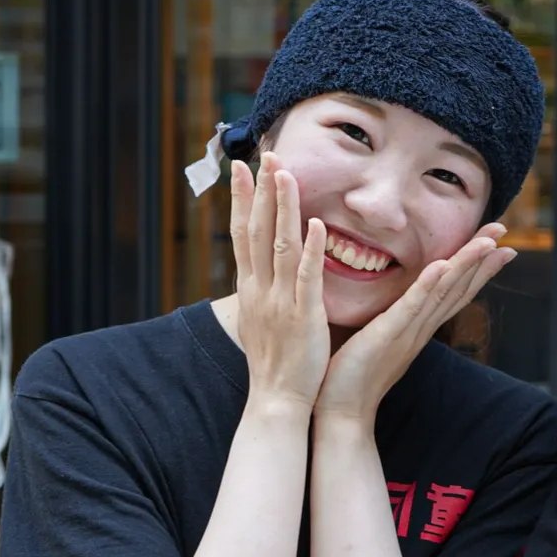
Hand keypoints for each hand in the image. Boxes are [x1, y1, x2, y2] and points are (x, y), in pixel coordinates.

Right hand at [231, 153, 330, 408]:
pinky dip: (310, 249)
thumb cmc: (274, 364)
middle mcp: (260, 290)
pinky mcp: (303, 315)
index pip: (242, 235)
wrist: (276, 402)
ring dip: (283, 207)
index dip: (242, 200)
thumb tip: (260, 272)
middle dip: (259, 191)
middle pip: (256, 231)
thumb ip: (263, 292)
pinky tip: (315, 224)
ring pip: (280, 245)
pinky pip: (307, 277)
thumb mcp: (261, 321)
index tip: (241, 169)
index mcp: (251, 290)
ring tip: (285, 173)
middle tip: (262, 154)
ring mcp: (280, 301)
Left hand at [313, 223, 514, 422]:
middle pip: (459, 287)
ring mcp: (408, 331)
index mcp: (419, 326)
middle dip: (482, 257)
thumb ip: (392, 318)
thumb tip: (392, 300)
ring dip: (467, 265)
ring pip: (444, 292)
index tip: (499, 244)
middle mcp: (422, 328)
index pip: (455, 291)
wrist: (342, 412)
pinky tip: (443, 265)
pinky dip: (429, 286)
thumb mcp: (379, 338)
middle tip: (503, 229)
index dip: (478, 267)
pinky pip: (412, 307)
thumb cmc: (353, 375)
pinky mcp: (389, 335)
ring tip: (488, 241)